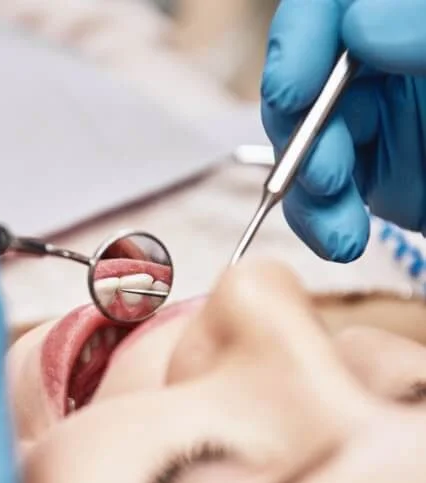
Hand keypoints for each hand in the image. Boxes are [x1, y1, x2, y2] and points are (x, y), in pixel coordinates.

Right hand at [260, 0, 425, 260]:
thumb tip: (363, 24)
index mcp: (410, 20)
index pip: (332, 7)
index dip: (300, 43)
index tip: (292, 93)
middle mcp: (392, 61)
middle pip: (311, 82)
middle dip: (306, 134)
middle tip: (328, 176)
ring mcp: (385, 119)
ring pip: (310, 144)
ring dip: (309, 190)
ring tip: (338, 229)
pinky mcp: (383, 171)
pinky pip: (328, 194)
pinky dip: (323, 220)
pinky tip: (341, 239)